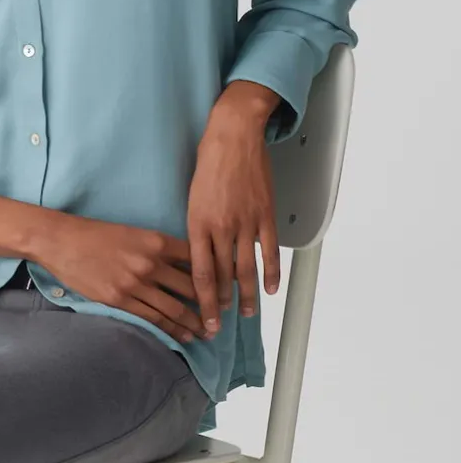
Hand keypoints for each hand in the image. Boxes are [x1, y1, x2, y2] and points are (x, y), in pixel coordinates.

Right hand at [32, 211, 209, 343]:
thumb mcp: (133, 232)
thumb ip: (158, 248)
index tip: (226, 287)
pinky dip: (171, 329)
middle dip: (211, 305)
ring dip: (194, 322)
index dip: (214, 275)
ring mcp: (135, 284)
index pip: (197, 260)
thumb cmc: (95, 234)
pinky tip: (183, 336)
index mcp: (156, 241)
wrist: (61, 241)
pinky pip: (152, 318)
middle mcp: (150, 263)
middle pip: (192, 287)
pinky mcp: (119, 300)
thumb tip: (182, 264)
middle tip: (222, 316)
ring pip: (175, 308)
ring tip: (207, 332)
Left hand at [186, 96, 281, 336]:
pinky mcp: (265, 214)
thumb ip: (196, 228)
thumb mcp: (190, 198)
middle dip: (221, 305)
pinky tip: (271, 289)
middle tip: (220, 326)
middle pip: (222, 276)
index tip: (205, 320)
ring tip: (246, 313)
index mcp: (197, 224)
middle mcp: (221, 227)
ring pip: (246, 268)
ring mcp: (246, 222)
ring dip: (246, 295)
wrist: (233, 137)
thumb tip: (197, 255)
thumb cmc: (209, 163)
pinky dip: (272, 272)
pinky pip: (270, 250)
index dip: (203, 301)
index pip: (200, 274)